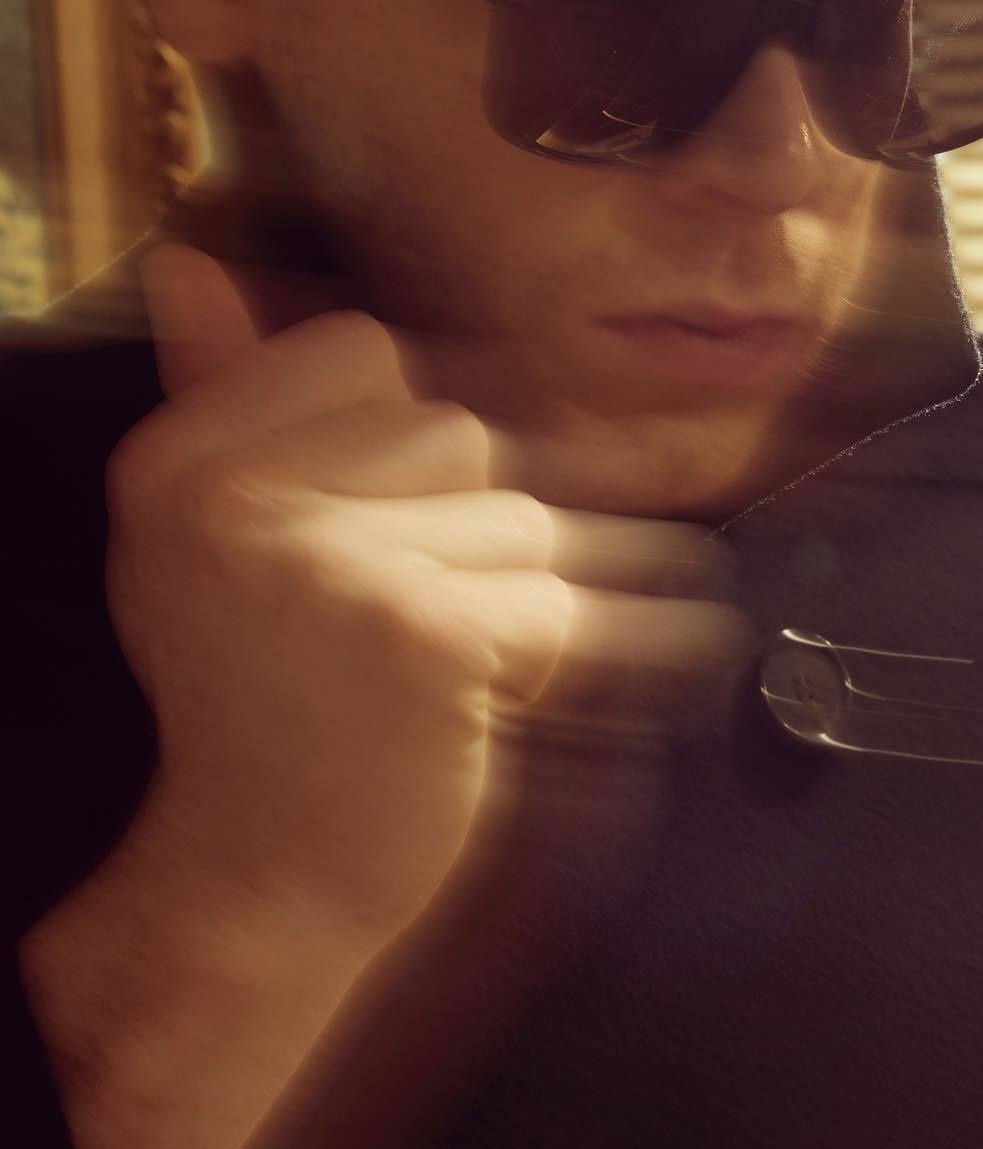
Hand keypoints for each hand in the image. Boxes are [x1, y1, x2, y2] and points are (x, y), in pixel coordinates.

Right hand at [108, 243, 743, 947]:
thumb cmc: (257, 717)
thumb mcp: (213, 552)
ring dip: (530, 596)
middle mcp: (242, 498)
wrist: (263, 883)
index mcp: (185, 462)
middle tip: (422, 626)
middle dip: (476, 524)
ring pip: (523, 521)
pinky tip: (631, 668)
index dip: (411, 433)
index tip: (408, 517)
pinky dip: (606, 650)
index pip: (361, 352)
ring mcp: (333, 564)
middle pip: (460, 432)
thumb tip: (196, 265)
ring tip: (472, 680)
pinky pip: (559, 606)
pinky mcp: (424, 635)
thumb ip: (227, 410)